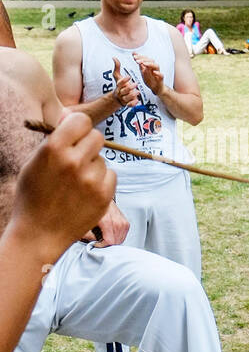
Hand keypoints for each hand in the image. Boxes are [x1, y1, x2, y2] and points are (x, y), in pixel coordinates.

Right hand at [11, 113, 114, 253]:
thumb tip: (71, 119)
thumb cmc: (34, 195)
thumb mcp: (34, 162)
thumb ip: (54, 141)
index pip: (81, 121)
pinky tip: (86, 192)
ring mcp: (92, 179)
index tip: (76, 133)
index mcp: (53, 149)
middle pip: (97, 137)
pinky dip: (101, 181)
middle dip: (88, 144)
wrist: (40, 232)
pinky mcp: (105, 195)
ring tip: (76, 183)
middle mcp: (74, 161)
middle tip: (78, 157)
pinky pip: (111, 175)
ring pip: (103, 159)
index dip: (79, 127)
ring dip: (93, 166)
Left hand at [90, 199, 129, 246]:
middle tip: (98, 240)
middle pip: (116, 242)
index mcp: (108, 222)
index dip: (101, 245)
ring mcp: (123, 223)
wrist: (101, 196)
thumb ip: (87, 234)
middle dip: (106, 243)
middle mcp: (118, 222)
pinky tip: (110, 233)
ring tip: (103, 236)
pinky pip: (123, 235)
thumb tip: (90, 242)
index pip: (110, 241)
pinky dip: (117, 237)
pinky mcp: (126, 223)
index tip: (95, 243)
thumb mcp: (86, 221)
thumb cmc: (93, 206)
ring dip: (112, 240)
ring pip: (120, 240)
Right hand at [111, 58, 139, 107]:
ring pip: (127, 98)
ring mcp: (124, 98)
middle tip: (136, 83)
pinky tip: (137, 100)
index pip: (120, 83)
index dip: (124, 80)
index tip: (129, 76)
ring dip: (132, 95)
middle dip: (129, 88)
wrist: (118, 97)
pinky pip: (130, 105)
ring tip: (137, 92)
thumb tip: (114, 57)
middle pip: (123, 91)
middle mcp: (120, 92)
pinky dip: (133, 103)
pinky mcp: (128, 103)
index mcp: (118, 85)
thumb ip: (117, 67)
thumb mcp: (118, 76)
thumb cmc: (120, 85)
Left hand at [132, 53, 163, 93]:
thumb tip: (134, 54)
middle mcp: (154, 68)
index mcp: (149, 65)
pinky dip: (158, 73)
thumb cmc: (150, 79)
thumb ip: (139, 63)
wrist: (156, 88)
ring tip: (144, 64)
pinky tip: (154, 72)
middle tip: (137, 60)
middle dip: (143, 59)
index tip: (134, 56)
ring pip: (156, 66)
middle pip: (151, 60)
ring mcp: (158, 73)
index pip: (146, 58)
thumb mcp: (142, 71)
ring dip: (150, 64)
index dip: (140, 56)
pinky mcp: (161, 79)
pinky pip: (161, 75)